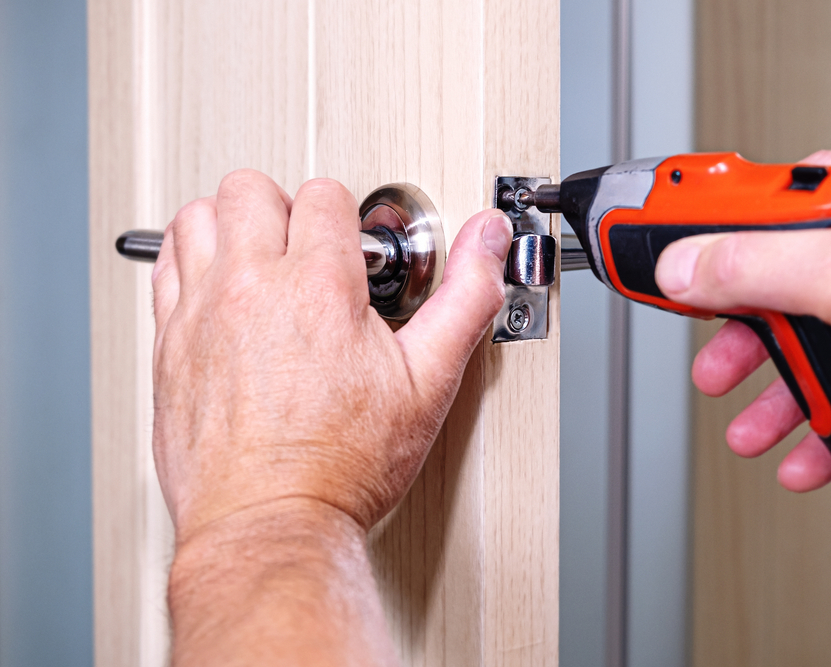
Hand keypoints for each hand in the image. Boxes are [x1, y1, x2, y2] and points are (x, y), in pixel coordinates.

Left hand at [152, 170, 511, 540]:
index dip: (348, 217)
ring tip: (260, 260)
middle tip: (305, 248)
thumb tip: (487, 239)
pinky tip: (219, 289)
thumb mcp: (429, 380)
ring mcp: (201, 314)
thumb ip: (464, 297)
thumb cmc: (343, 465)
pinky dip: (190, 263)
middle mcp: (251, 289)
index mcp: (318, 287)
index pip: (325, 195)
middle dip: (285, 208)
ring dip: (231, 226)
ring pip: (197, 217)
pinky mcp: (169, 345)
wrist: (271, 522)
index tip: (353, 252)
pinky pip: (164, 269)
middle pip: (250, 188)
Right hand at [654, 150, 830, 490]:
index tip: (670, 240)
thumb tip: (688, 264)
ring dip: (774, 394)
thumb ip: (760, 263)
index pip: (784, 191)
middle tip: (712, 353)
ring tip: (751, 425)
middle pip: (788, 278)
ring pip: (812, 345)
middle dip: (744, 331)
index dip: (720, 219)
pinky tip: (802, 451)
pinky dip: (814, 425)